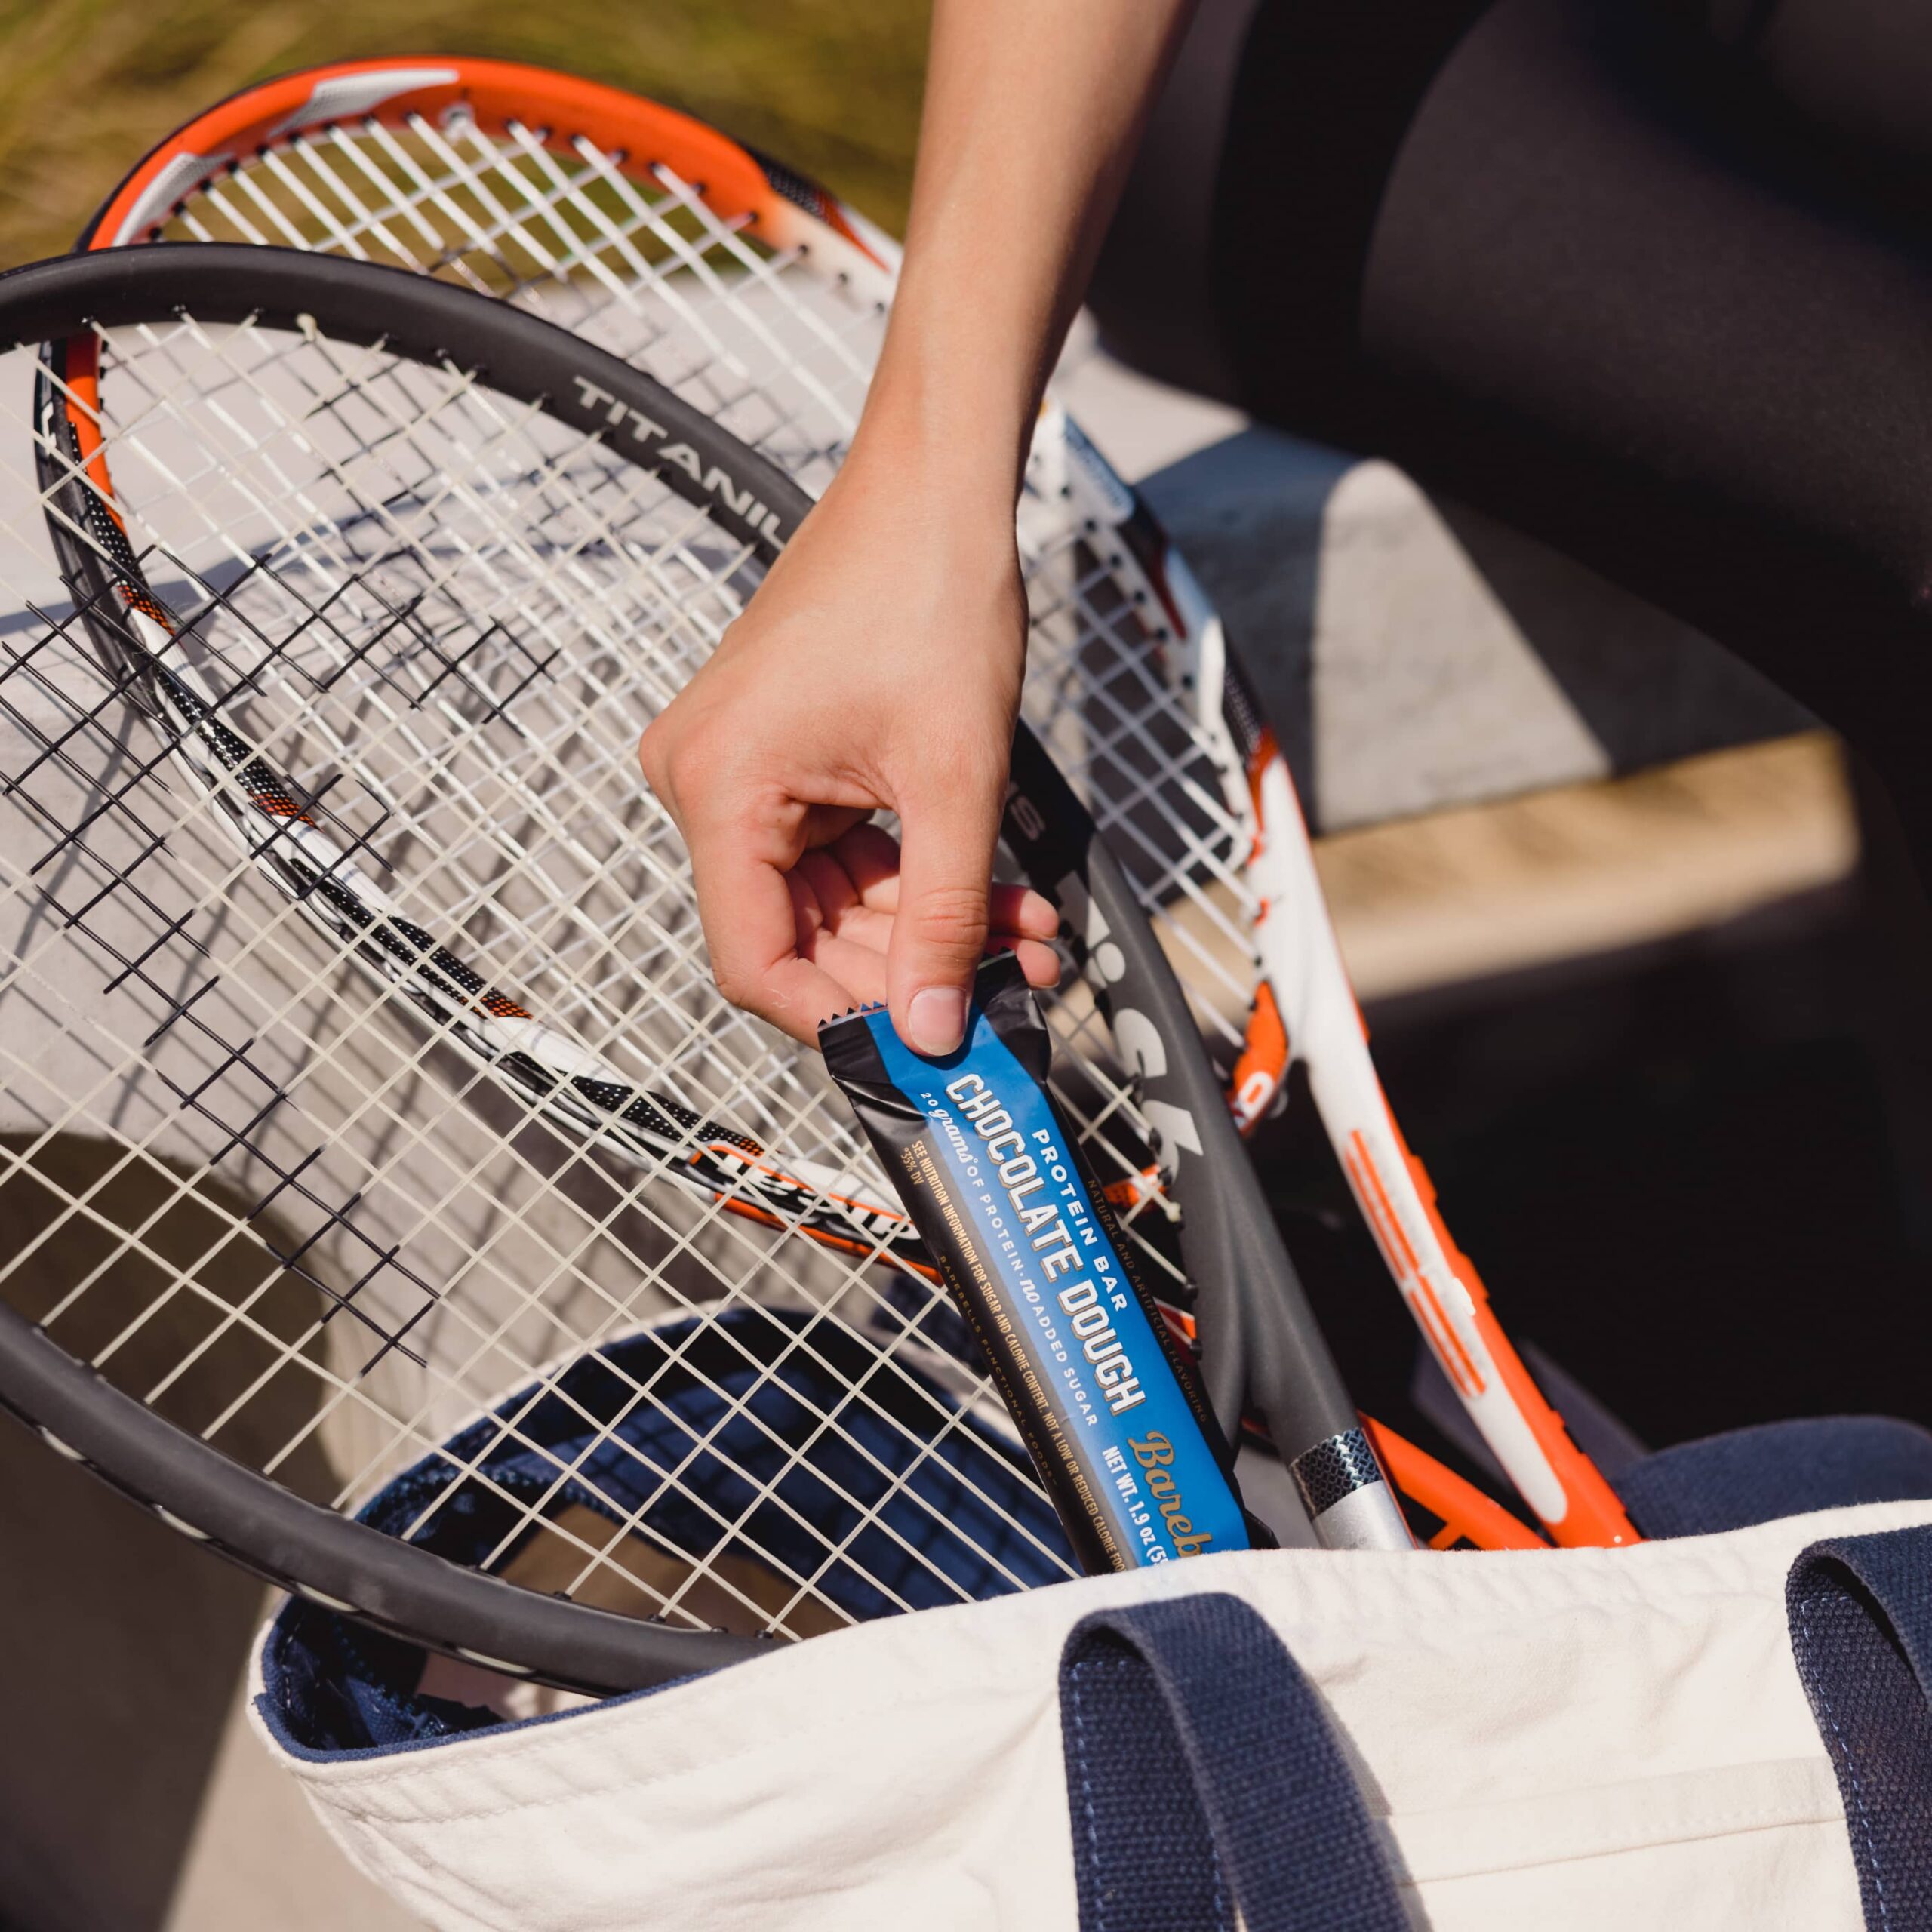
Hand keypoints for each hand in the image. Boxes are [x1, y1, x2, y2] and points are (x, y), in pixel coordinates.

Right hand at [638, 450, 1059, 1050]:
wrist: (935, 488)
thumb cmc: (932, 594)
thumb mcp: (954, 780)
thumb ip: (944, 918)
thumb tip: (933, 1030)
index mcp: (720, 786)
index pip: (754, 960)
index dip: (838, 1019)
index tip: (921, 1051)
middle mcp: (705, 781)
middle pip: (797, 934)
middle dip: (907, 969)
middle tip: (1005, 990)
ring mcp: (739, 768)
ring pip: (831, 899)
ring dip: (926, 925)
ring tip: (1025, 935)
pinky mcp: (779, 757)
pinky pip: (839, 852)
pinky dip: (913, 877)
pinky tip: (995, 896)